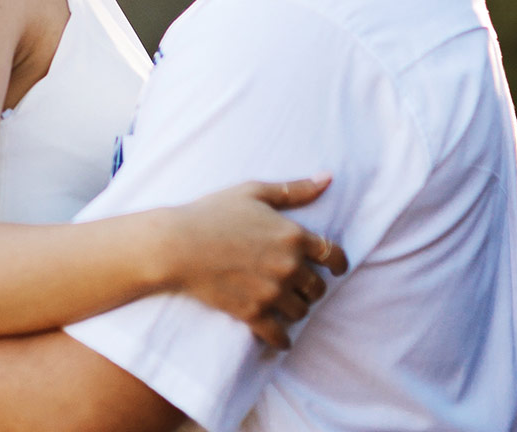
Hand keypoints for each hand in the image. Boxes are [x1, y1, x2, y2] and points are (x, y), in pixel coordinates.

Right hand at [155, 175, 348, 350]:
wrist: (177, 245)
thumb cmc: (212, 213)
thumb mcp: (253, 192)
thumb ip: (294, 189)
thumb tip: (327, 178)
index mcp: (293, 236)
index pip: (334, 256)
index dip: (339, 263)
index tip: (336, 269)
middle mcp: (289, 267)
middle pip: (319, 288)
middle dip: (312, 287)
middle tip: (301, 285)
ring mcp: (272, 293)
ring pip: (301, 312)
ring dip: (296, 309)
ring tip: (285, 304)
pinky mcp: (253, 313)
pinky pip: (279, 335)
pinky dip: (282, 339)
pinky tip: (281, 338)